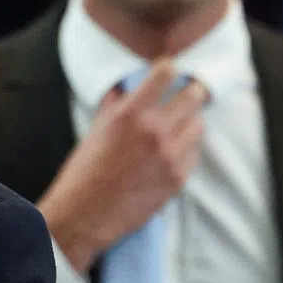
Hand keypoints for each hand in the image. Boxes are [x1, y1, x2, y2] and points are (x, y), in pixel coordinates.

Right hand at [38, 61, 205, 274]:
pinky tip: (172, 152)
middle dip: (190, 93)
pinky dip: (187, 149)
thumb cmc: (83, 172)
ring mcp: (170, 156)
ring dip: (190, 122)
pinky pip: (194, 154)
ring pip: (198, 125)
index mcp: (129, 114)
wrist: (85, 214)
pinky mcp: (178, 178)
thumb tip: (123, 89)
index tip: (169, 69)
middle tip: (187, 94)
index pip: (164, 74)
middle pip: (193, 96)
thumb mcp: (94, 131)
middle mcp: (154, 131)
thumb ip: (113, 107)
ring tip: (179, 127)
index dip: (168, 68)